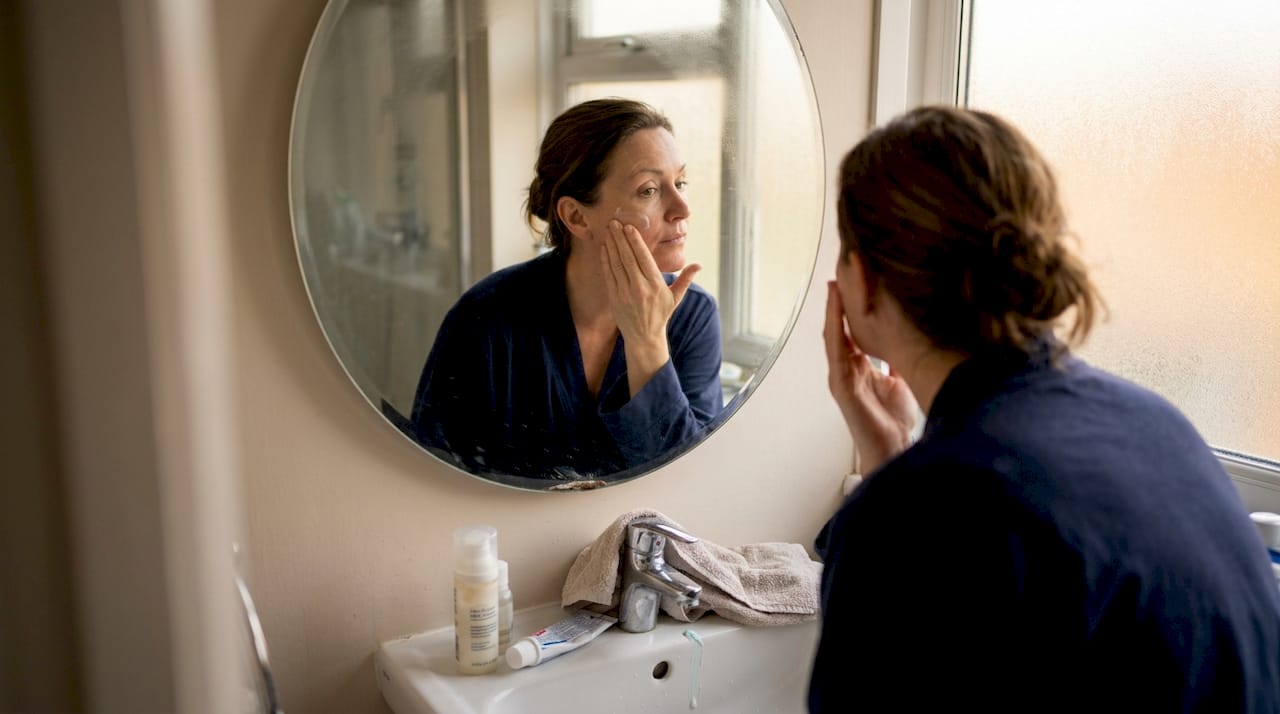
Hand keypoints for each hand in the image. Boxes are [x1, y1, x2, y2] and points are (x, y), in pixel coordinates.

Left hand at [601, 219, 700, 394]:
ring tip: (608, 230)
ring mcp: (625, 293)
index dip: (635, 242)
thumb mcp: (676, 297)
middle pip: (628, 258)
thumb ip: (686, 279)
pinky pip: (609, 275)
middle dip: (621, 238)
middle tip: (614, 222)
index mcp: (655, 285)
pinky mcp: (614, 298)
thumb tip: (699, 265)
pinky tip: (605, 248)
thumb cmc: (661, 314)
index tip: (629, 227)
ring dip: (612, 246)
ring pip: (616, 264)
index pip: (643, 258)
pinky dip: (606, 260)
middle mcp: (639, 288)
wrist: (644, 337)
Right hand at [823, 281, 917, 473]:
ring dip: (833, 310)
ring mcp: (841, 376)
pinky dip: (835, 329)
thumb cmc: (893, 419)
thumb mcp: (900, 381)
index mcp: (859, 366)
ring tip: (835, 285)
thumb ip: (897, 362)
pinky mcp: (840, 385)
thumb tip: (909, 342)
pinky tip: (836, 313)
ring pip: (833, 335)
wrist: (891, 448)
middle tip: (840, 271)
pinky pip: (835, 351)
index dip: (852, 306)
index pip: (852, 329)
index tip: (856, 279)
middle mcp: (846, 367)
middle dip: (839, 301)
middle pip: (840, 327)